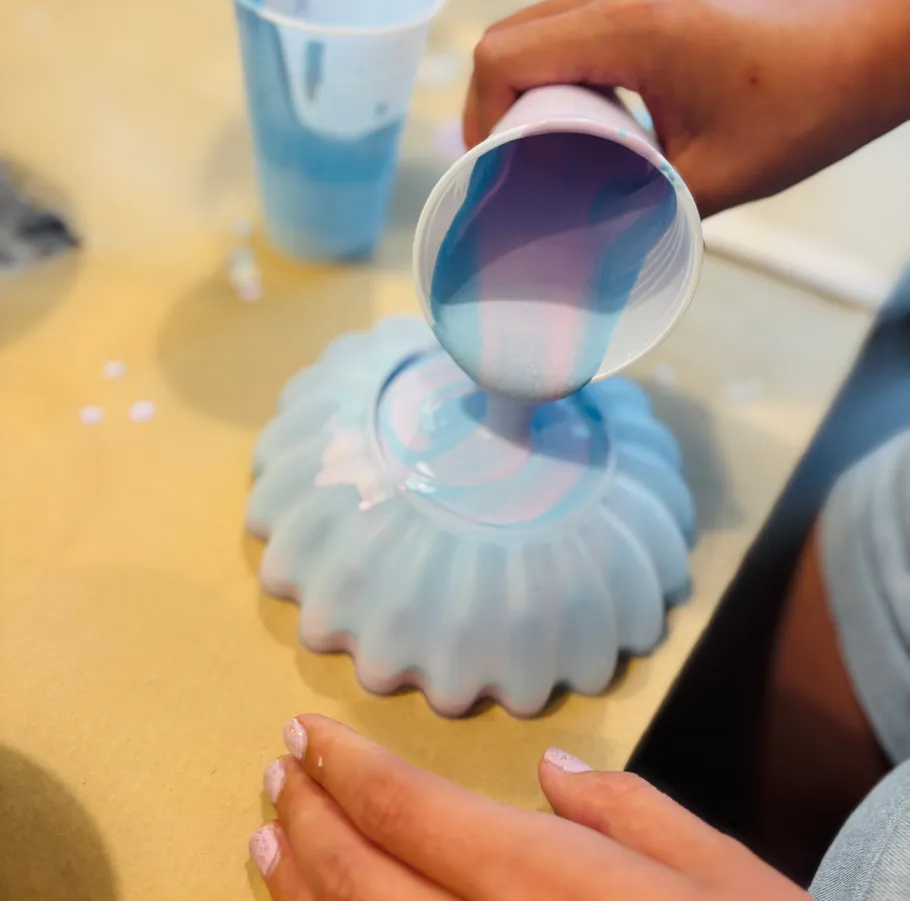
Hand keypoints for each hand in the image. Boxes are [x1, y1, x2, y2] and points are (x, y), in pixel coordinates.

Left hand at [249, 714, 807, 900]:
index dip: (347, 766)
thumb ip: (629, 811)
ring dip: (300, 886)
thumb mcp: (718, 876)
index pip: (411, 810)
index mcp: (546, 883)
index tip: (306, 731)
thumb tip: (551, 770)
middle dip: (311, 816)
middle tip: (278, 771)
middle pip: (362, 876)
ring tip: (268, 838)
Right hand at [464, 0, 907, 215]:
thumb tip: (578, 240)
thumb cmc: (801, 109)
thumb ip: (633, 208)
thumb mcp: (710, 181)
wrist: (861, 48)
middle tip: (510, 164)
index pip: (503, 59)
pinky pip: (566, 22)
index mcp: (630, 27)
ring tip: (539, 143)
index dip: (480, 119)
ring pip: (531, 26)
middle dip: (491, 106)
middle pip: (505, 37)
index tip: (495, 168)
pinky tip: (576, 113)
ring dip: (521, 85)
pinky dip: (553, 67)